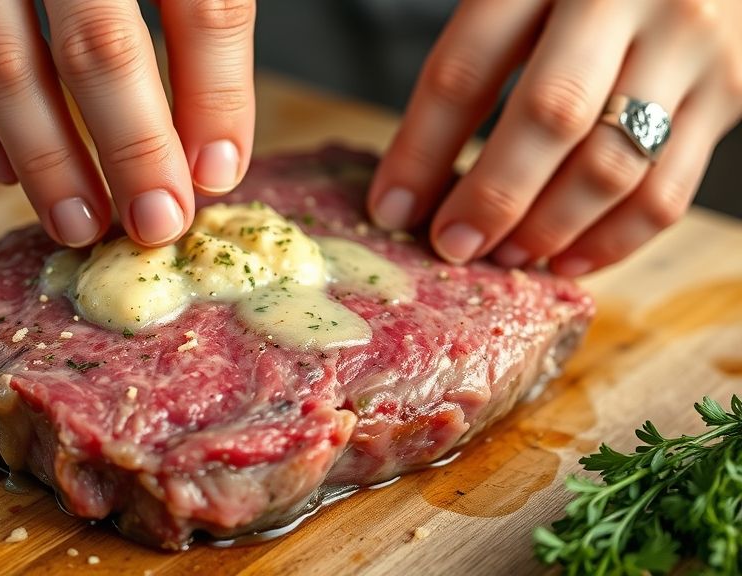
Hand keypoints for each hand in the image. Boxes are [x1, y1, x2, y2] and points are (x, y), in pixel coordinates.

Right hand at [0, 1, 255, 246]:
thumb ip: (208, 4)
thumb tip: (214, 140)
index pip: (204, 2)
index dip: (217, 95)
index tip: (220, 172)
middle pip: (99, 44)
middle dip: (133, 149)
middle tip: (156, 223)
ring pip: (3, 61)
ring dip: (45, 157)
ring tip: (80, 221)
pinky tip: (4, 170)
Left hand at [368, 0, 741, 274]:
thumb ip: (480, 50)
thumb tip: (415, 172)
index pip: (466, 69)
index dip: (421, 150)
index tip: (390, 207)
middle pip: (548, 117)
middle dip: (491, 197)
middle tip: (452, 246)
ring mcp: (688, 46)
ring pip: (612, 166)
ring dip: (549, 228)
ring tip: (507, 257)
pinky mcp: (731, 92)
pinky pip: (668, 191)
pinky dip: (613, 241)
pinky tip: (567, 259)